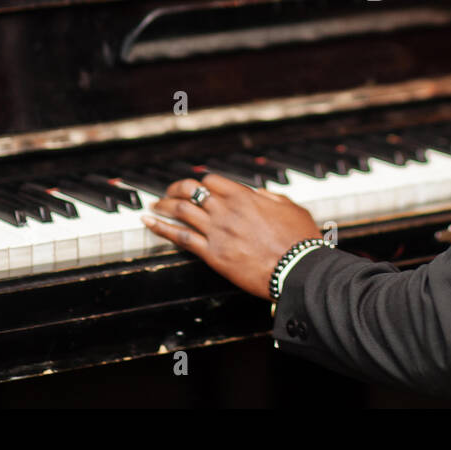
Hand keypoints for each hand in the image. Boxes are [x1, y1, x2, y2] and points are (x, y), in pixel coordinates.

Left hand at [144, 173, 322, 298]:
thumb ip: (270, 198)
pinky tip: (151, 224)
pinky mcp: (213, 254)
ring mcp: (217, 231)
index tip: (195, 188)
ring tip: (154, 207)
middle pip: (190, 191)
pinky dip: (162, 228)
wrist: (296, 268)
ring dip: (163, 206)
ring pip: (181, 211)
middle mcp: (227, 210)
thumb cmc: (299, 241)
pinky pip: (181, 237)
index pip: (211, 181)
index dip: (200, 183)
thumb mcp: (290, 208)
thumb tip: (259, 194)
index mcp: (245, 197)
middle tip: (167, 193)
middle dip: (175, 189)